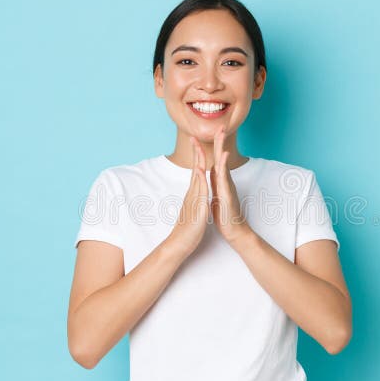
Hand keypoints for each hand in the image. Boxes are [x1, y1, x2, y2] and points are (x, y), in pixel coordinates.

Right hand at [167, 136, 210, 255]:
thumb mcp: (193, 211)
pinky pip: (199, 191)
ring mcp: (193, 199)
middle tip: (193, 136)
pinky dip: (200, 179)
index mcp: (193, 194)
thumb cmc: (187, 229)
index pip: (195, 172)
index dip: (197, 157)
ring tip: (198, 146)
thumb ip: (194, 200)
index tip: (197, 143)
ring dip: (198, 161)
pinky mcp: (196, 207)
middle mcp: (191, 194)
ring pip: (196, 177)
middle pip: (194, 169)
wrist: (179, 244)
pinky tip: (200, 170)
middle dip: (196, 152)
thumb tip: (196, 194)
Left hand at [208, 126, 253, 245]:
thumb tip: (213, 172)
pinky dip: (223, 168)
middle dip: (221, 142)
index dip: (215, 146)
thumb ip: (216, 183)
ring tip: (222, 136)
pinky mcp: (227, 196)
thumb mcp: (218, 195)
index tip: (214, 132)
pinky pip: (224, 180)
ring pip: (224, 166)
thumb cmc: (226, 215)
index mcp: (221, 181)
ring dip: (222, 150)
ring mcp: (227, 188)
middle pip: (222, 158)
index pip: (217, 159)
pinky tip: (224, 158)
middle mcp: (225, 182)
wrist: (234, 231)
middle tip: (221, 126)